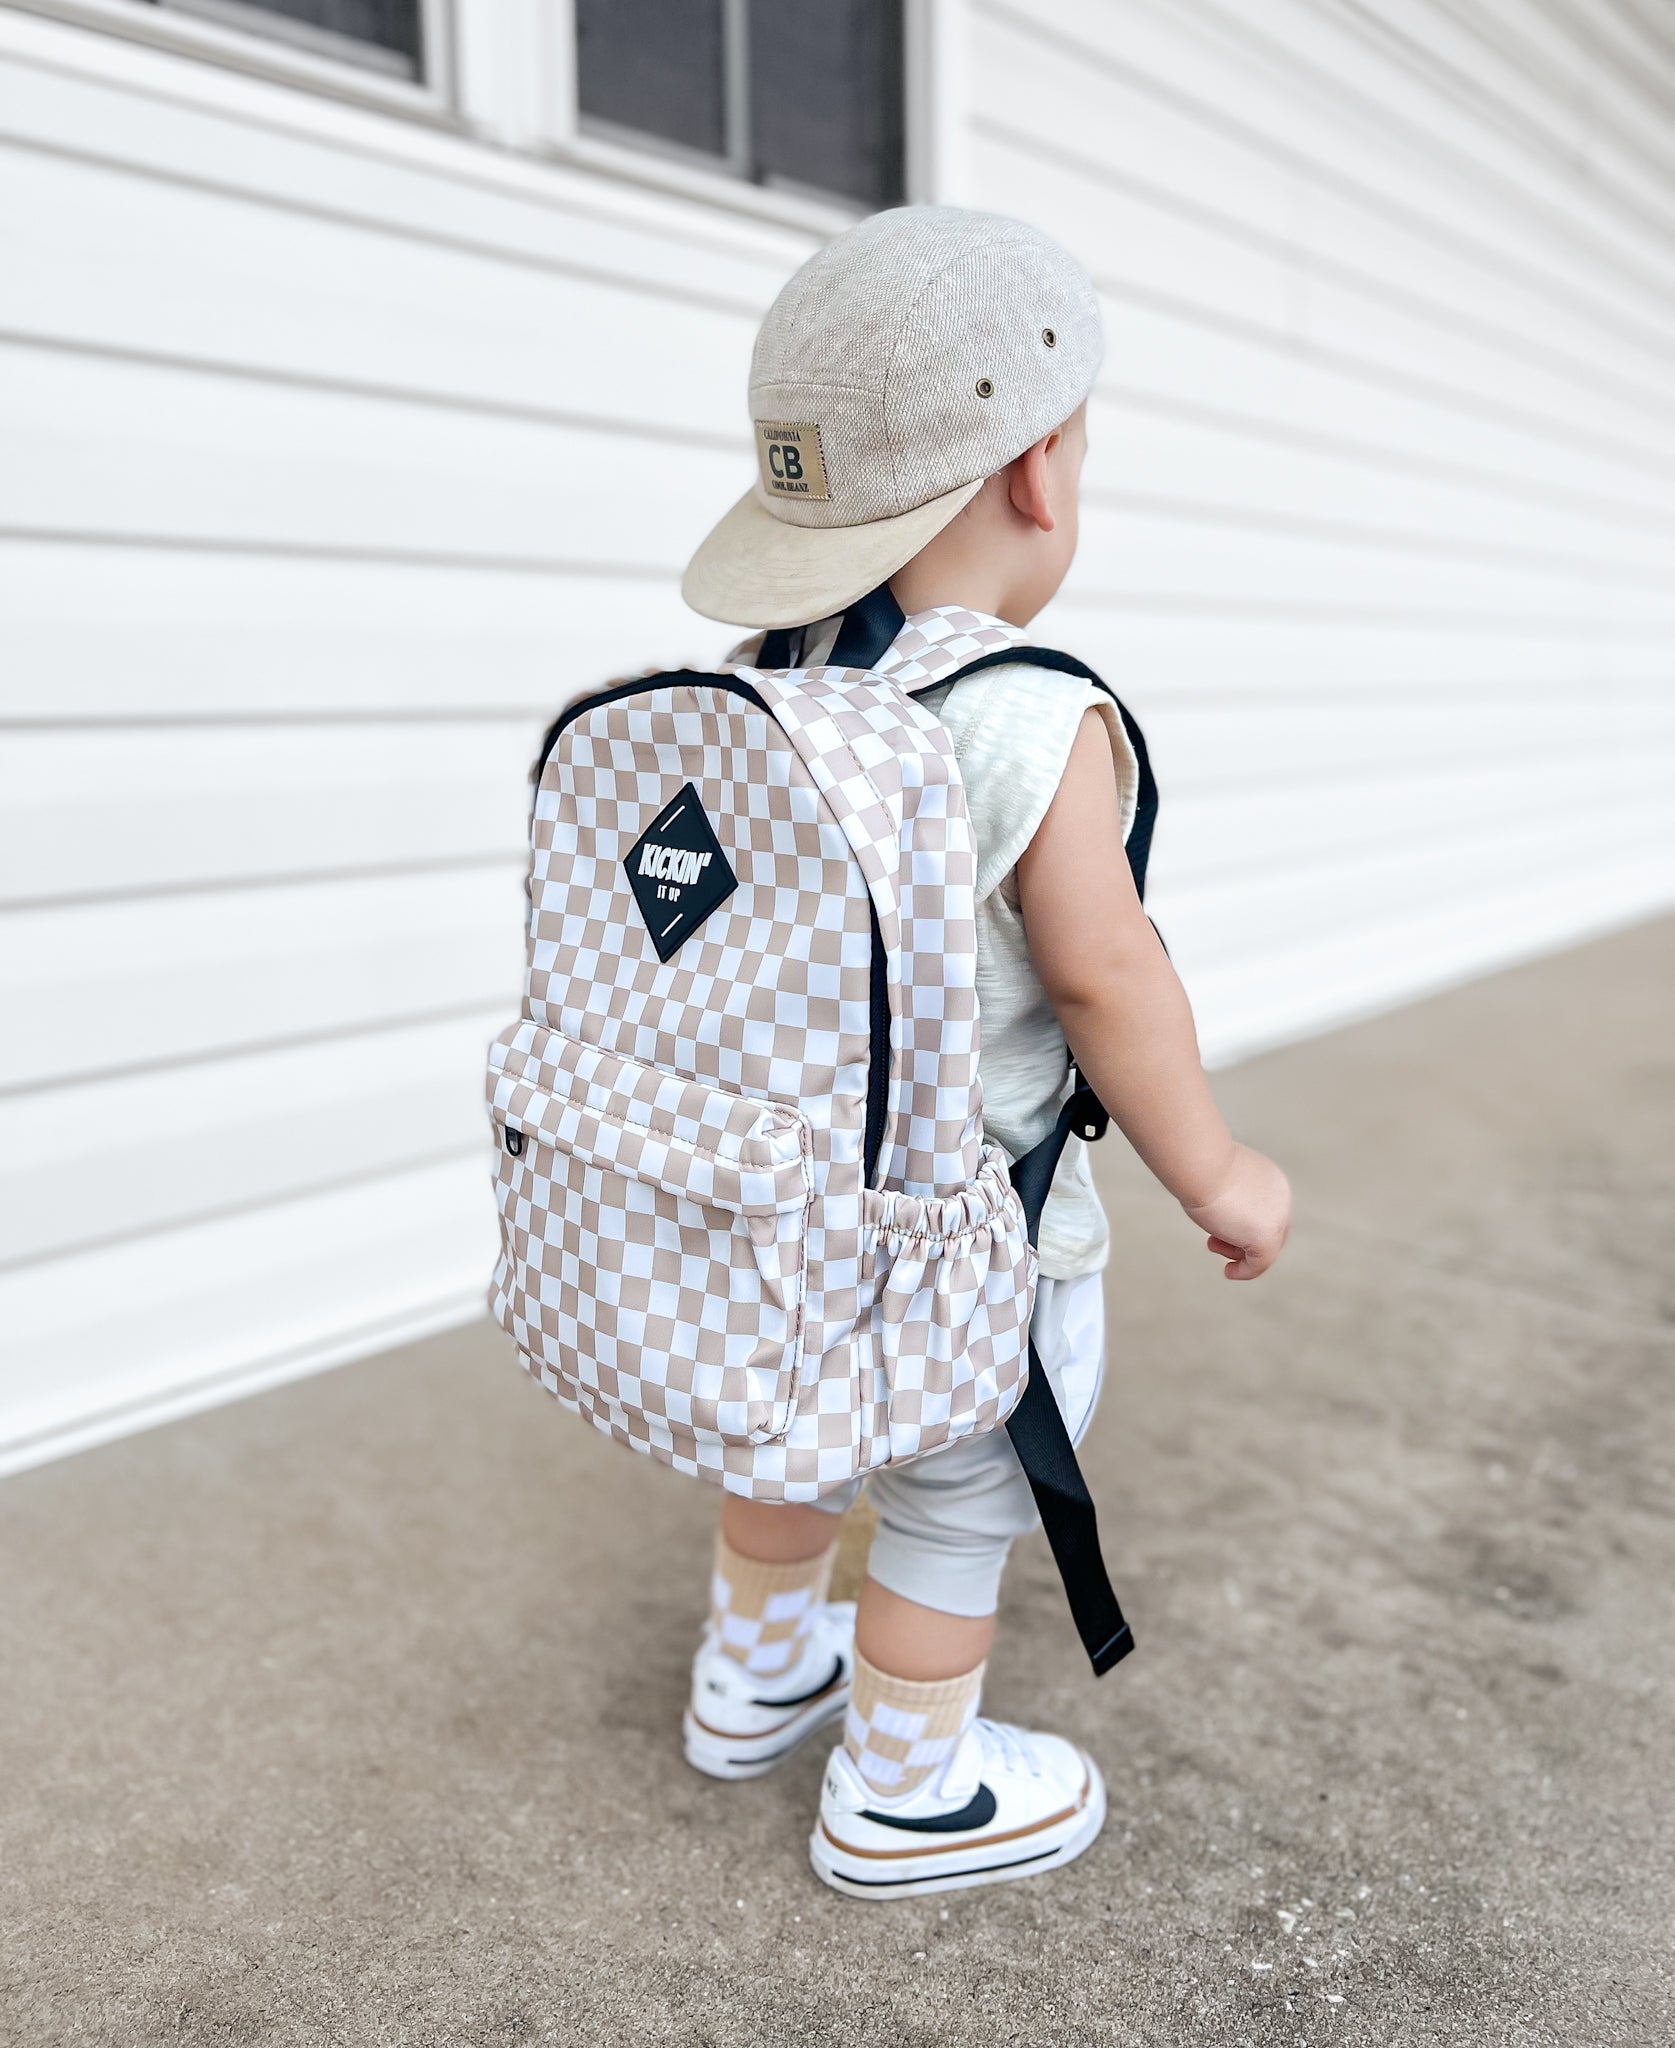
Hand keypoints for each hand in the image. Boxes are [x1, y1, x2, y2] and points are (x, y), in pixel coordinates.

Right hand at [1181, 1144, 1290, 1280]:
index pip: (1265, 1212)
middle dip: (1241, 1242)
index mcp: (1271, 1181)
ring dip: (1237, 1253)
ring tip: (1213, 1246)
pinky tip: (1229, 1272)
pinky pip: (1260, 1263)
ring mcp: (1276, 1219)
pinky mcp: (1266, 1237)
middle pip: (1269, 1232)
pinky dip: (1245, 1271)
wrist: (1202, 1162)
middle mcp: (1281, 1199)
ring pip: (1264, 1248)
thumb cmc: (1200, 1165)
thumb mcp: (1216, 1178)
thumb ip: (1224, 1193)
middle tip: (1213, 1243)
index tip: (1217, 1229)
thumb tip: (1217, 1209)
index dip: (1243, 1226)